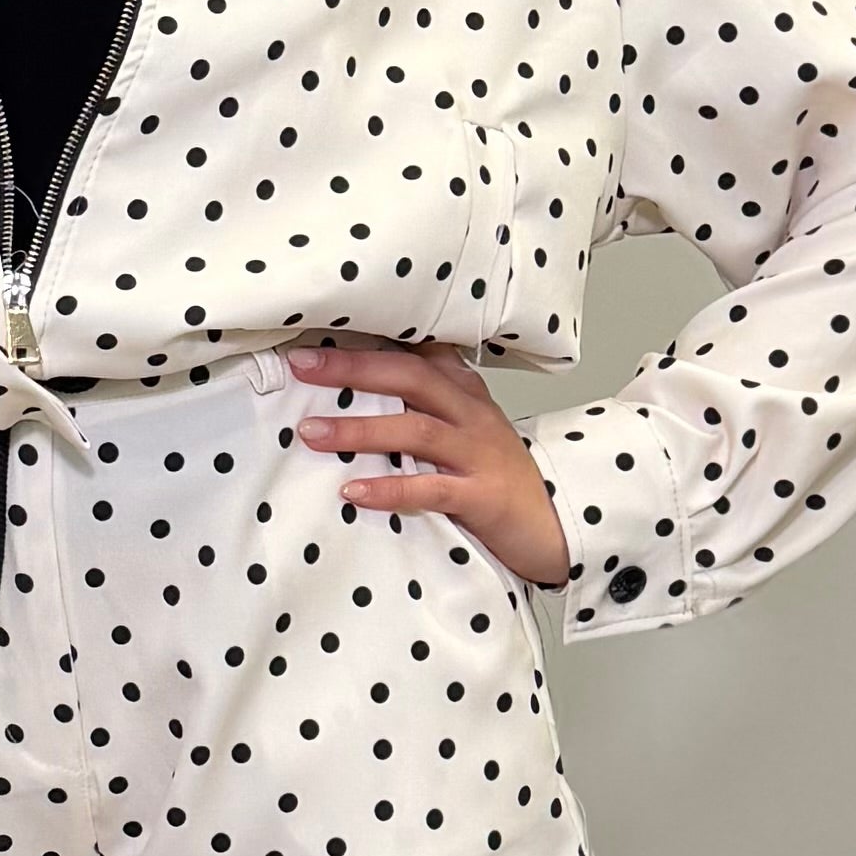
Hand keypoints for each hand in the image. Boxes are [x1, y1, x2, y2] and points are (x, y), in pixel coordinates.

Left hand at [288, 338, 572, 586]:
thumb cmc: (496, 474)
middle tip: (302, 365)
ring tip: (311, 433)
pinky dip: (390, 489)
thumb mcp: (464, 426)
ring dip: (360, 429)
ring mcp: (478, 454)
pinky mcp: (481, 496)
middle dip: (354, 368)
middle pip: (411, 377)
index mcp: (464, 391)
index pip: (418, 350)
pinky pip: (431, 488)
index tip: (320, 332)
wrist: (553, 523)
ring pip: (416, 429)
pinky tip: (353, 492)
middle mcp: (471, 414)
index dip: (370, 339)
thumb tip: (358, 382)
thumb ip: (423, 402)